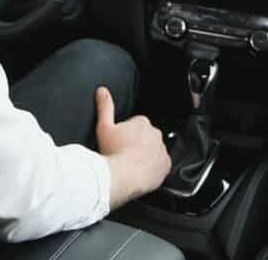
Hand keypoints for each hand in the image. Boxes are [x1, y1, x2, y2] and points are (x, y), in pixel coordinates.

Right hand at [95, 86, 170, 208]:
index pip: (136, 124)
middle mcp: (156, 134)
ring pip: (154, 150)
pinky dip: (154, 167)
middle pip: (146, 137)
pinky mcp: (166, 165)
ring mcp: (162, 150)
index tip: (120, 142)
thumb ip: (105, 107)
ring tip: (132, 164)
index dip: (126, 134)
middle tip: (124, 153)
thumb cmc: (112, 152)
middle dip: (138, 143)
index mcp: (142, 122)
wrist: (122, 176)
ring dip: (146, 155)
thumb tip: (102, 91)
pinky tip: (141, 171)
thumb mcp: (104, 127)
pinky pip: (161, 165)